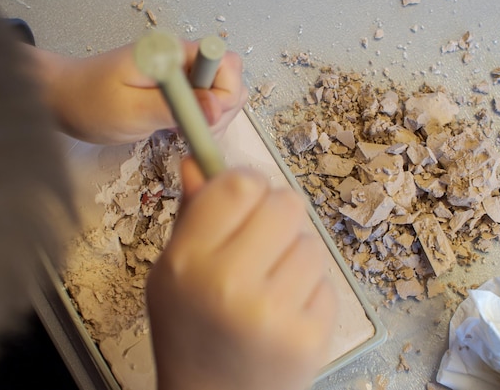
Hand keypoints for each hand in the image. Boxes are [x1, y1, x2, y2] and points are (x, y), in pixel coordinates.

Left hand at [26, 40, 246, 143]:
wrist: (64, 99)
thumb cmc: (89, 102)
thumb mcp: (130, 111)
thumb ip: (172, 108)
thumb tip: (216, 108)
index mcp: (172, 54)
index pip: (226, 64)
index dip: (223, 96)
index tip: (200, 120)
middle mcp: (183, 59)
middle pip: (230, 80)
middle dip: (221, 111)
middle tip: (189, 131)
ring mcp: (183, 74)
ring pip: (222, 95)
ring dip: (212, 119)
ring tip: (179, 131)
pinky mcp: (179, 89)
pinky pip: (207, 104)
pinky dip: (201, 121)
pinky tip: (177, 129)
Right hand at [145, 158, 336, 389]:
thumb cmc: (190, 331)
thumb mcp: (174, 271)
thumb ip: (191, 213)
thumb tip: (197, 161)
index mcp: (189, 262)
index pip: (239, 186)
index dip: (247, 184)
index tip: (245, 197)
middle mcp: (230, 285)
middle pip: (285, 204)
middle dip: (276, 215)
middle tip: (261, 241)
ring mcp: (274, 313)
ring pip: (310, 242)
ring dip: (294, 255)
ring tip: (270, 285)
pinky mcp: (309, 337)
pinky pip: (325, 280)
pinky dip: (308, 290)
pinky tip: (284, 312)